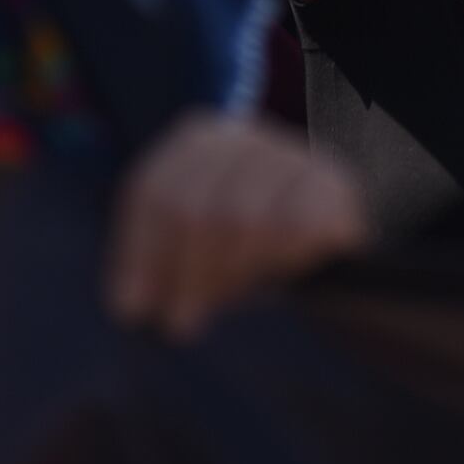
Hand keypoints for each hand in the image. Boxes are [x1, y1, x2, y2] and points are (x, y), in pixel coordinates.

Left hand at [104, 113, 366, 339]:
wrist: (321, 238)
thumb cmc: (238, 250)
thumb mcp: (187, 257)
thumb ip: (153, 273)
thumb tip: (130, 307)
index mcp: (195, 142)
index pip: (153, 192)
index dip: (140, 256)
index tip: (133, 310)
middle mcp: (241, 138)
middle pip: (195, 210)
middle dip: (185, 275)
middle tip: (181, 325)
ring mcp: (289, 155)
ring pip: (246, 221)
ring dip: (233, 273)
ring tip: (233, 294)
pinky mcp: (332, 182)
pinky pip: (298, 228)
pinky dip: (283, 260)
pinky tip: (282, 270)